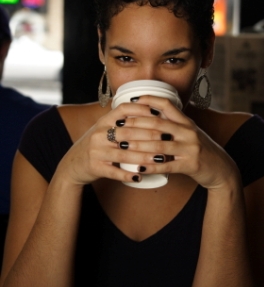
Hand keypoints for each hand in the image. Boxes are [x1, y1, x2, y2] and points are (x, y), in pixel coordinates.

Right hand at [54, 101, 176, 185]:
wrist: (72, 164)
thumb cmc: (96, 145)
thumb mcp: (104, 128)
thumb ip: (121, 121)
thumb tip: (149, 111)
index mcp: (103, 121)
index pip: (123, 110)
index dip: (141, 109)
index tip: (158, 113)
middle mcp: (99, 133)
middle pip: (128, 132)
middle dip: (150, 135)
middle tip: (167, 138)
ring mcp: (96, 150)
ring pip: (124, 153)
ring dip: (144, 157)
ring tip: (160, 159)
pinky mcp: (95, 167)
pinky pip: (114, 172)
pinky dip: (128, 174)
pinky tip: (140, 176)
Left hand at [110, 95, 240, 190]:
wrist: (222, 168)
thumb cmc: (200, 149)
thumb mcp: (189, 132)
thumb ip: (173, 123)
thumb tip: (150, 114)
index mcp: (186, 121)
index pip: (166, 104)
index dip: (148, 100)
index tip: (132, 101)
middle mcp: (188, 131)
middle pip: (157, 124)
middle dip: (134, 125)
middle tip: (117, 127)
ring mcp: (190, 148)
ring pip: (159, 145)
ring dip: (138, 146)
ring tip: (122, 146)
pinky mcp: (191, 165)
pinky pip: (167, 166)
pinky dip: (150, 166)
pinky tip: (138, 168)